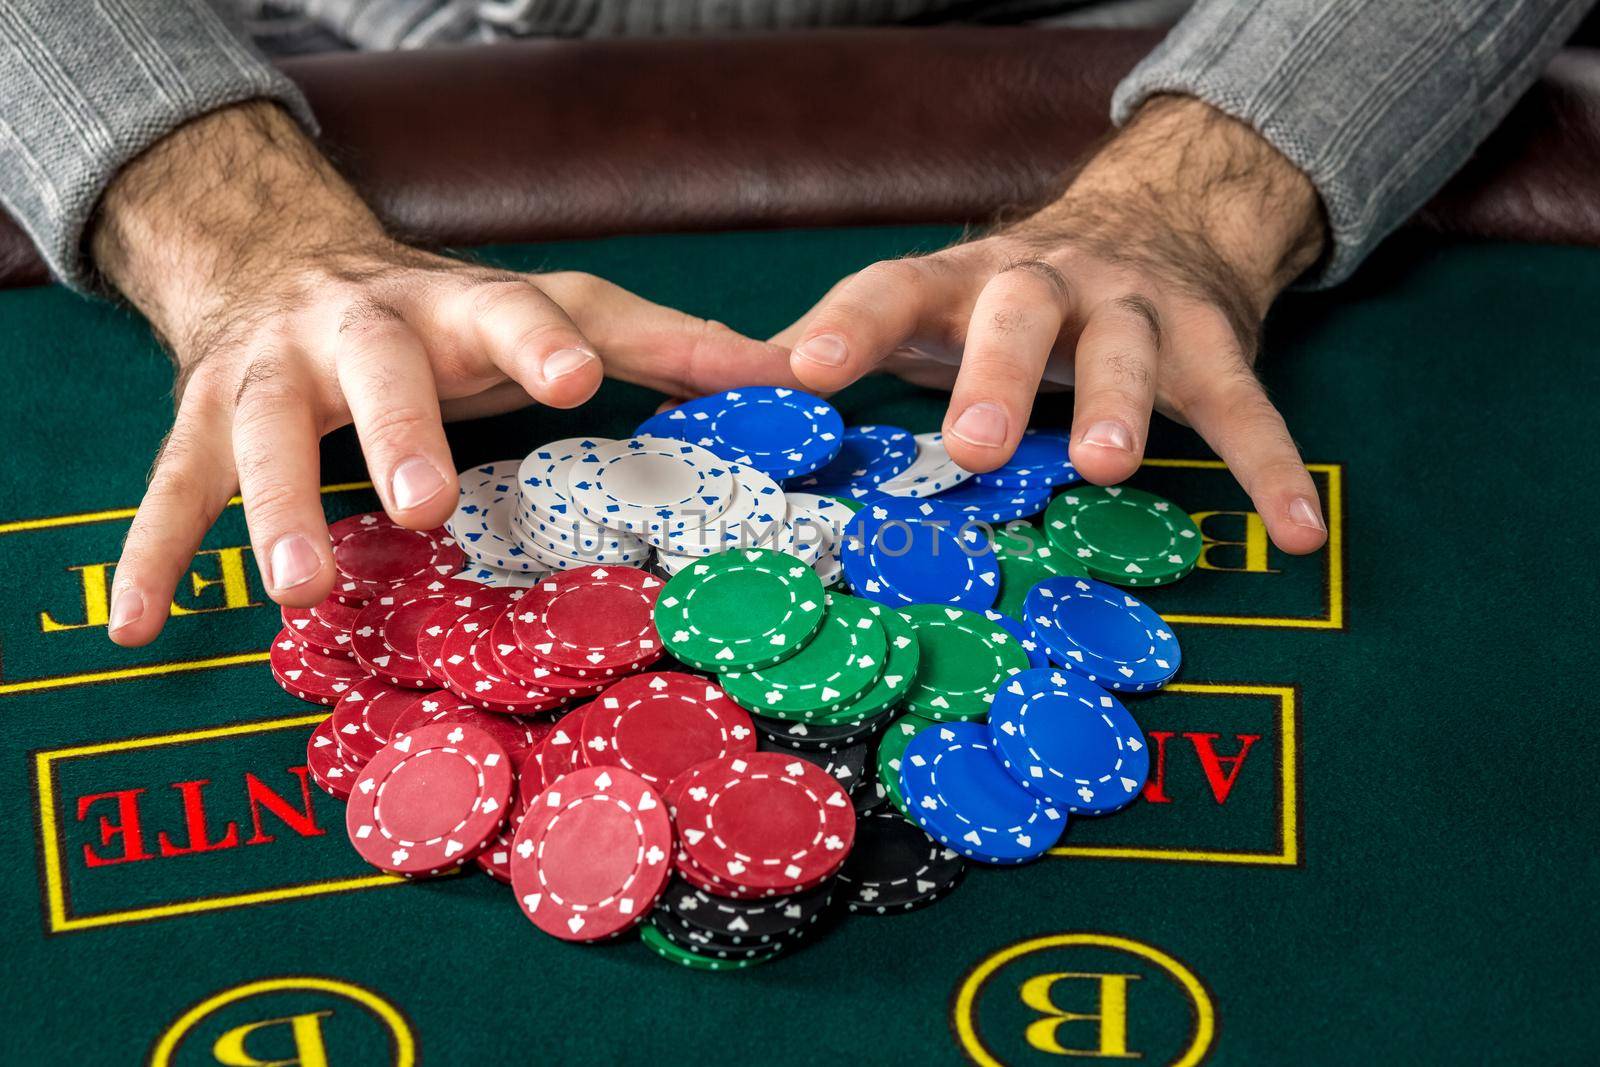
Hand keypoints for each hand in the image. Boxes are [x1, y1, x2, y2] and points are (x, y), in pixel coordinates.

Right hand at [97, 103, 790, 646]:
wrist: (282, 263)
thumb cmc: (445, 317)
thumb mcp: (550, 314)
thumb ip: (661, 344)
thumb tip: (788, 376)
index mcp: (459, 308)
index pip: (510, 311)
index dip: (541, 342)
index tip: (574, 378)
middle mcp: (361, 329)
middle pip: (378, 372)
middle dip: (397, 431)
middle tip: (423, 503)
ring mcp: (273, 374)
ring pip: (263, 435)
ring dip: (276, 509)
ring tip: (301, 589)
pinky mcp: (202, 421)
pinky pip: (171, 490)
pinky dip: (152, 556)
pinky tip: (139, 627)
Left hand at [775, 95, 1330, 554]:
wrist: (1154, 221)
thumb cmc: (1006, 298)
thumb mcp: (928, 310)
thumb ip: (845, 346)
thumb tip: (731, 388)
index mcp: (962, 283)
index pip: (895, 289)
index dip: (850, 326)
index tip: (807, 373)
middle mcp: (1047, 285)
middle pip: (1019, 312)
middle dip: (996, 374)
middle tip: (971, 446)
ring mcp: (1136, 310)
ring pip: (1132, 348)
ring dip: (1122, 403)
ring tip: (1111, 465)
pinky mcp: (1214, 345)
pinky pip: (1247, 409)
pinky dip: (1272, 471)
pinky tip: (1297, 534)